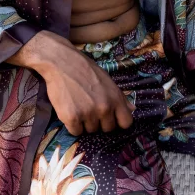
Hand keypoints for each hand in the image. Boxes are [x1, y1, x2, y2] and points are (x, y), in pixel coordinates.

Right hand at [7, 31, 134, 135]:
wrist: (61, 62)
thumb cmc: (85, 69)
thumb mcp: (107, 80)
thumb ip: (120, 97)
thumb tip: (133, 110)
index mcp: (116, 98)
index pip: (126, 123)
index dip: (118, 121)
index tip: (111, 118)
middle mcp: (105, 108)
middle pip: (107, 129)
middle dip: (100, 122)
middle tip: (90, 108)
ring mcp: (88, 114)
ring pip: (90, 131)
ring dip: (85, 123)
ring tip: (78, 105)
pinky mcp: (72, 118)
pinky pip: (76, 132)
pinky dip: (72, 125)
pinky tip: (70, 110)